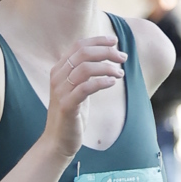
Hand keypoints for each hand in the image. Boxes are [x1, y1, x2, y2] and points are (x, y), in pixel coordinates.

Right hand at [37, 33, 127, 161]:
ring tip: (120, 74)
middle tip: (123, 58)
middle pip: (83, 53)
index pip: (78, 45)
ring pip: (85, 68)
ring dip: (107, 67)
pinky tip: (112, 83)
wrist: (58, 141)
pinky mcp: (66, 105)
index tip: (115, 41)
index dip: (98, 40)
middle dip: (106, 52)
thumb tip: (106, 56)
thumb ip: (85, 73)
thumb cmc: (72, 114)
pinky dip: (102, 82)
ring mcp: (60, 91)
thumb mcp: (77, 89)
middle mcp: (57, 77)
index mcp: (59, 69)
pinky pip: (86, 88)